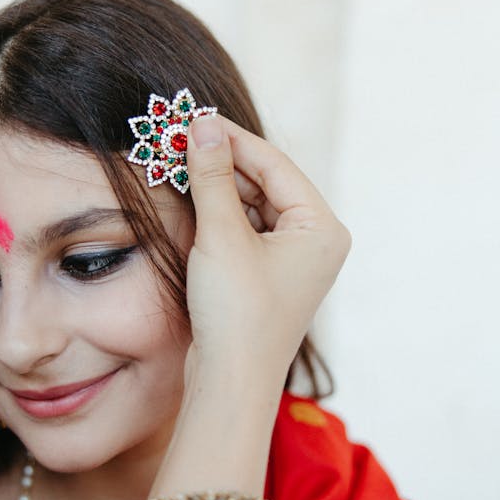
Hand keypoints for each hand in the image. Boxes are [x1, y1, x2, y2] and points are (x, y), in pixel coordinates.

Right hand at [183, 115, 349, 379]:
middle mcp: (316, 241)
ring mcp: (294, 260)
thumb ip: (212, 175)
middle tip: (179, 137)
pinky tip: (189, 198)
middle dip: (222, 162)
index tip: (194, 116)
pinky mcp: (269, 276)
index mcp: (323, 227)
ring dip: (216, 187)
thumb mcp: (221, 235)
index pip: (275, 165)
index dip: (232, 139)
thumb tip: (203, 124)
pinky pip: (245, 230)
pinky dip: (218, 214)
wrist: (230, 383)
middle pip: (265, 182)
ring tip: (177, 162)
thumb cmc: (237, 314)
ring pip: (252, 205)